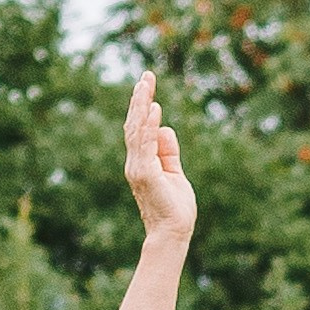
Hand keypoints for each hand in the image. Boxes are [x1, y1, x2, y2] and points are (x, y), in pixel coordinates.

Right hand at [124, 72, 195, 247]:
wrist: (173, 233)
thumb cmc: (174, 208)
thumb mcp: (174, 173)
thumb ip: (168, 152)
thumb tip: (164, 128)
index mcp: (142, 162)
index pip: (139, 129)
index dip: (142, 106)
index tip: (147, 84)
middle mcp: (135, 163)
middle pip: (134, 125)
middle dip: (140, 99)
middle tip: (146, 76)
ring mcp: (138, 168)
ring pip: (137, 131)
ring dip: (141, 106)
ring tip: (146, 85)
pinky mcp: (145, 174)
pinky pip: (145, 146)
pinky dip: (148, 127)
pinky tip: (152, 109)